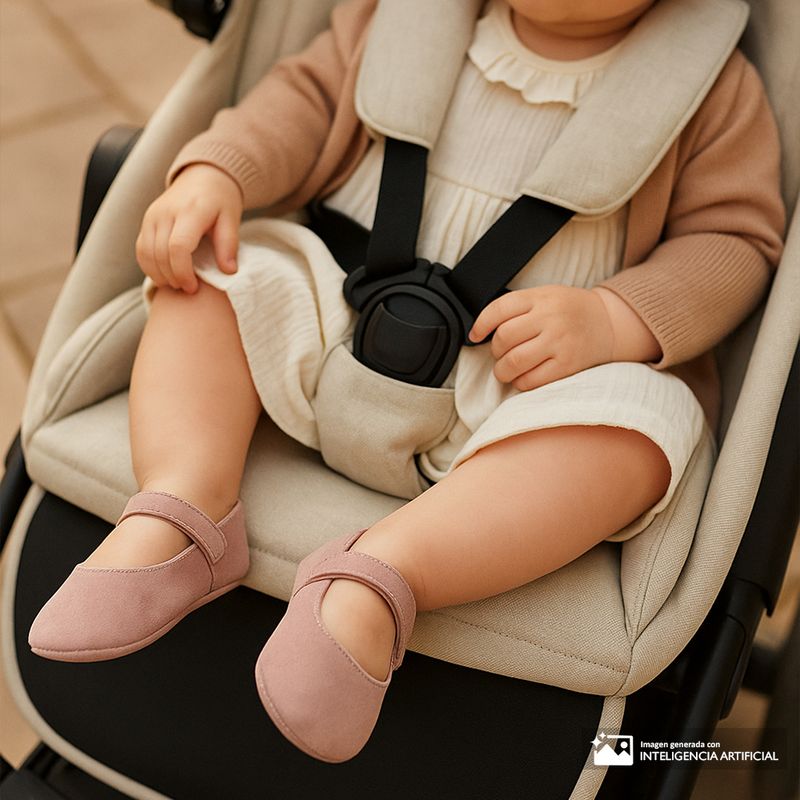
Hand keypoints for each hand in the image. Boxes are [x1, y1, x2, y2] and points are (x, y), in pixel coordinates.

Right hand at [135, 164, 243, 292]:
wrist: (203, 177)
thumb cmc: (220, 201)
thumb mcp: (231, 219)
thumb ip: (229, 245)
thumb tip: (229, 272)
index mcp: (190, 211)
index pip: (177, 247)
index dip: (183, 272)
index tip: (194, 287)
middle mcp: (166, 212)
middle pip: (159, 253)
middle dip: (172, 277)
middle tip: (188, 289)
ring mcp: (152, 215)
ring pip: (145, 253)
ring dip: (159, 275)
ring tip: (177, 284)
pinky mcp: (146, 220)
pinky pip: (140, 248)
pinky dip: (149, 266)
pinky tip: (165, 276)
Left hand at [467, 285, 615, 390]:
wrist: (609, 323)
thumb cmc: (569, 311)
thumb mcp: (545, 295)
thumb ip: (518, 308)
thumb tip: (481, 330)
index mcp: (541, 297)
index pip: (499, 309)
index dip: (480, 324)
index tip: (475, 336)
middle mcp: (550, 318)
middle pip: (503, 338)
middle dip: (495, 350)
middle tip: (500, 353)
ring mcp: (560, 342)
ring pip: (513, 361)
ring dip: (502, 370)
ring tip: (506, 369)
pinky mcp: (567, 365)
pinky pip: (531, 380)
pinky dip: (520, 382)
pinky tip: (523, 377)